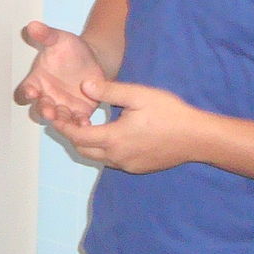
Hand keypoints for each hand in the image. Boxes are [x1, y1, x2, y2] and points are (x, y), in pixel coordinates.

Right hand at [15, 21, 106, 124]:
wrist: (95, 59)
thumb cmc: (72, 50)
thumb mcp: (59, 39)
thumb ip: (46, 35)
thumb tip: (33, 25)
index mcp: (37, 81)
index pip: (26, 90)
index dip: (27, 93)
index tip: (32, 91)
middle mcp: (46, 97)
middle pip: (39, 108)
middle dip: (44, 111)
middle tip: (49, 112)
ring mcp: (62, 107)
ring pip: (57, 118)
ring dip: (60, 120)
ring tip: (66, 119)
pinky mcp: (79, 113)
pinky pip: (76, 122)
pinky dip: (79, 125)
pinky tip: (85, 124)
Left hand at [52, 80, 205, 172]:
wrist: (198, 138)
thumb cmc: (170, 113)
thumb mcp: (139, 95)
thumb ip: (109, 90)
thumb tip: (84, 85)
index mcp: (113, 139)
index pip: (77, 135)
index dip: (63, 125)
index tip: (55, 114)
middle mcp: (116, 157)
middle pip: (83, 149)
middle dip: (72, 133)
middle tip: (69, 116)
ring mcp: (127, 165)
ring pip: (97, 156)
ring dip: (88, 142)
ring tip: (86, 123)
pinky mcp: (138, 168)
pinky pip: (111, 160)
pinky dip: (103, 148)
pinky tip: (109, 133)